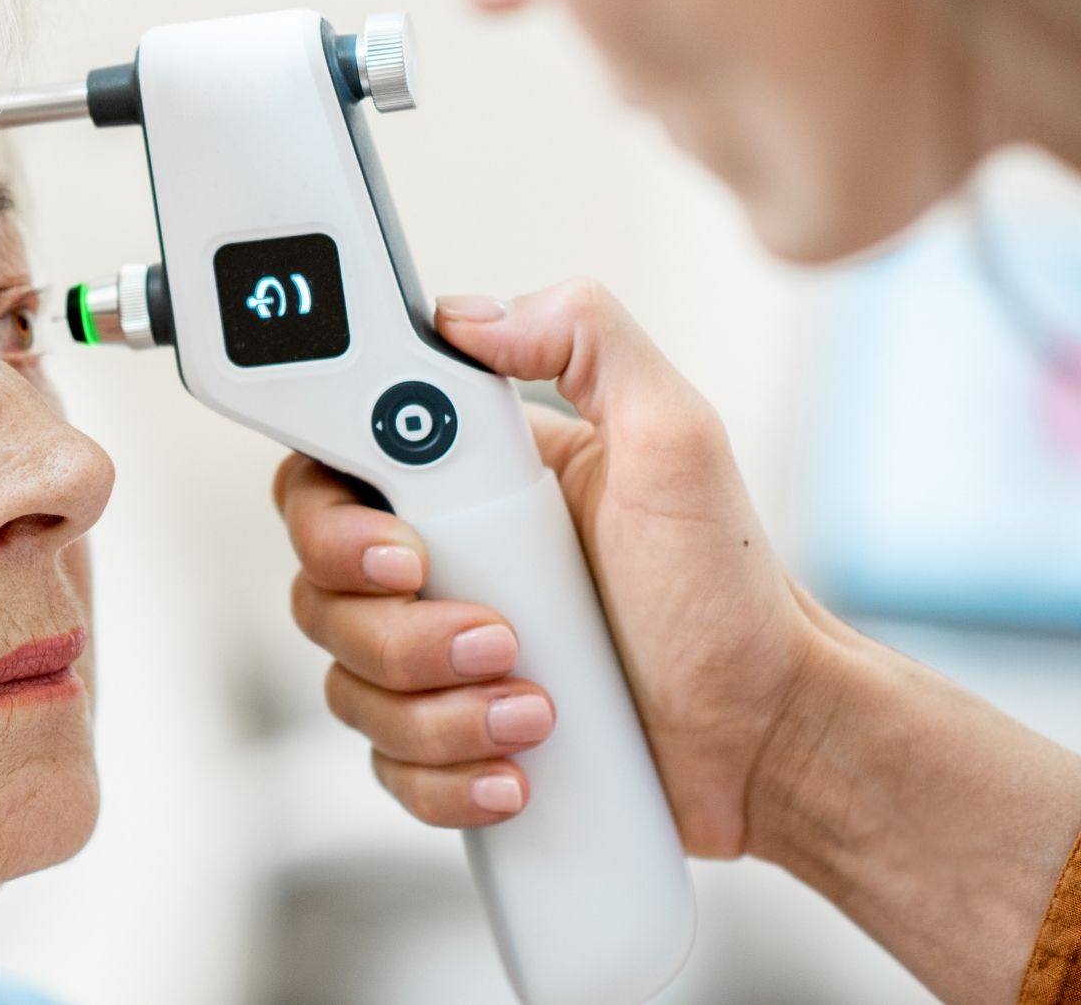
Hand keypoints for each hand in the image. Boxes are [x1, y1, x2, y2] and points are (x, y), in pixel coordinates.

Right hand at [277, 280, 833, 857]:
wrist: (770, 739)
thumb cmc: (732, 594)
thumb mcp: (677, 438)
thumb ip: (588, 339)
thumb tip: (473, 315)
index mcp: (462, 482)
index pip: (329, 475)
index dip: (333, 519)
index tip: (405, 550)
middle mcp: (437, 562)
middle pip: (319, 589)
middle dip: (396, 629)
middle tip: (498, 635)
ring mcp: (435, 657)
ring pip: (347, 682)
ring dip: (434, 708)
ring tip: (536, 709)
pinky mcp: (448, 737)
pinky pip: (385, 763)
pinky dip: (443, 774)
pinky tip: (515, 768)